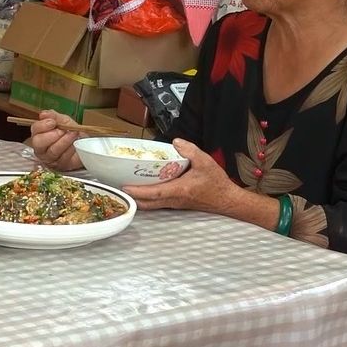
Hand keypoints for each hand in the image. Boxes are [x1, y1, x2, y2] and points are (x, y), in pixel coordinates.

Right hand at [27, 110, 83, 170]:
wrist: (85, 144)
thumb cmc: (71, 132)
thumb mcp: (64, 120)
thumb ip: (54, 116)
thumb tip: (44, 114)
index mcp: (40, 134)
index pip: (35, 129)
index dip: (43, 125)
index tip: (53, 122)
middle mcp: (42, 148)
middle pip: (39, 143)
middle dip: (52, 135)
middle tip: (63, 130)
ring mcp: (50, 159)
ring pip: (53, 151)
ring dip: (64, 141)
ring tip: (73, 134)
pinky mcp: (61, 166)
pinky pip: (64, 158)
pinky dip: (71, 149)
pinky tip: (76, 144)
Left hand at [123, 139, 238, 212]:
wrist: (227, 200)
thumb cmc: (216, 183)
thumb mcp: (205, 162)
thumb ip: (190, 150)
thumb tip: (176, 142)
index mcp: (179, 190)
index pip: (154, 193)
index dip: (138, 191)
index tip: (124, 186)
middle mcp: (173, 200)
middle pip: (147, 203)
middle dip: (132, 196)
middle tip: (119, 185)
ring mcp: (174, 204)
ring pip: (151, 205)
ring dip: (139, 198)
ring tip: (127, 185)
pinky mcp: (176, 204)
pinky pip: (157, 203)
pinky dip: (147, 198)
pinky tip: (144, 187)